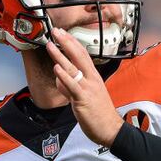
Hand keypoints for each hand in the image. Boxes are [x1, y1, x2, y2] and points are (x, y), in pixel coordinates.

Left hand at [45, 28, 123, 146]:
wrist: (110, 129)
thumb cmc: (99, 113)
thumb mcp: (83, 96)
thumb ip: (70, 87)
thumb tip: (59, 80)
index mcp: (93, 76)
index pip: (83, 54)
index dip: (72, 42)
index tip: (63, 33)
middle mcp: (92, 79)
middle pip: (78, 56)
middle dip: (66, 42)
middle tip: (56, 31)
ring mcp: (88, 88)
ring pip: (73, 68)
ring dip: (60, 55)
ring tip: (51, 45)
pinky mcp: (83, 99)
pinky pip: (72, 86)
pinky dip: (64, 76)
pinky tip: (56, 68)